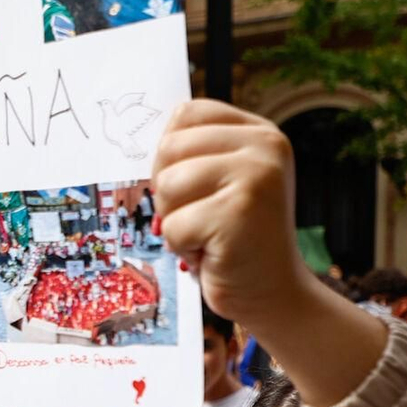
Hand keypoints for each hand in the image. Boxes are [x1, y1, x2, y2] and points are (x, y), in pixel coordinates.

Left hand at [152, 100, 310, 328]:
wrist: (273, 292)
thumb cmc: (235, 237)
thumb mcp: (221, 181)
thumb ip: (193, 154)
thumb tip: (133, 136)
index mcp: (259, 133)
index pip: (186, 114)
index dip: (170, 153)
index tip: (192, 185)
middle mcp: (264, 146)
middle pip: (169, 148)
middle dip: (169, 192)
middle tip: (200, 217)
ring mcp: (255, 177)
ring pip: (167, 186)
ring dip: (175, 221)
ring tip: (207, 235)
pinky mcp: (239, 213)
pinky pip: (173, 225)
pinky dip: (183, 247)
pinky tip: (213, 253)